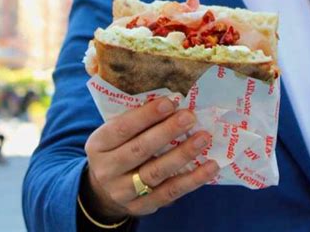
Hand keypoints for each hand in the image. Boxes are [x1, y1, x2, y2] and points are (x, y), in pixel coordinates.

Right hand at [83, 97, 218, 219]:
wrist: (103, 190)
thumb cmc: (118, 148)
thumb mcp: (115, 133)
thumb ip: (137, 120)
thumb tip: (173, 101)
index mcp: (99, 144)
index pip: (122, 128)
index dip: (146, 115)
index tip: (170, 102)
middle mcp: (107, 170)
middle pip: (140, 150)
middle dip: (167, 132)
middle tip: (190, 117)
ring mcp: (123, 192)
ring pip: (156, 172)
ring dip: (183, 154)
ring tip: (204, 138)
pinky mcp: (142, 207)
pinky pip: (170, 192)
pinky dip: (192, 180)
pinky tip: (210, 167)